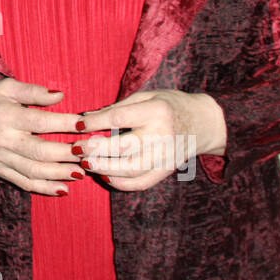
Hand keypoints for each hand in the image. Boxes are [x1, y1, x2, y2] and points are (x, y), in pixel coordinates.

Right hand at [0, 78, 84, 194]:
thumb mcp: (7, 87)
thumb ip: (34, 92)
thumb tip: (61, 96)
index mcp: (6, 116)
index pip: (40, 122)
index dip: (65, 124)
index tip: (86, 124)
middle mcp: (3, 140)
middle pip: (40, 152)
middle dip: (68, 154)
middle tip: (91, 153)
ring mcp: (1, 158)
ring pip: (34, 172)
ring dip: (60, 174)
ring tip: (82, 172)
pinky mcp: (0, 170)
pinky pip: (24, 183)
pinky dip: (45, 189)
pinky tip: (64, 188)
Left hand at [77, 89, 226, 191]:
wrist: (204, 122)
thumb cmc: (169, 105)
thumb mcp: (147, 96)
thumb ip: (119, 107)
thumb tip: (87, 117)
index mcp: (156, 111)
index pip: (118, 118)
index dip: (95, 123)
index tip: (77, 125)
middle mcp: (162, 135)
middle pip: (122, 147)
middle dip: (94, 150)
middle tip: (75, 149)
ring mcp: (166, 156)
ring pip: (130, 169)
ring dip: (103, 169)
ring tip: (86, 163)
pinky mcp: (167, 170)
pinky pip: (142, 182)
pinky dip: (121, 183)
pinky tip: (105, 177)